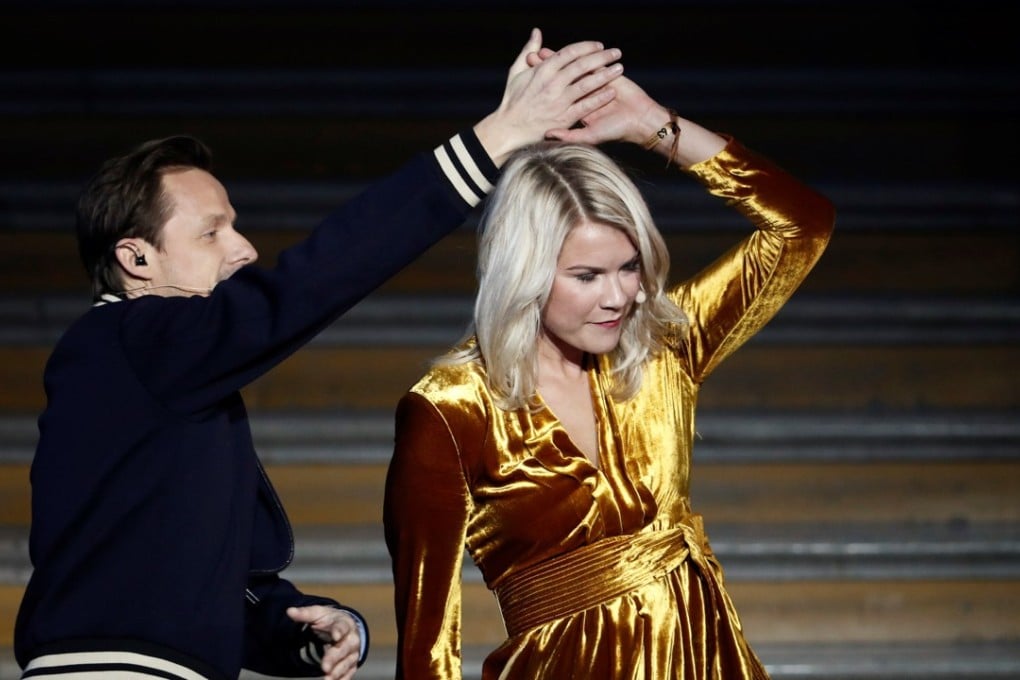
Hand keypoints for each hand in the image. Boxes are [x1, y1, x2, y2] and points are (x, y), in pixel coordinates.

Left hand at [287, 605, 360, 679]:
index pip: (342, 627)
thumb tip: (289, 611)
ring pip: (347, 662)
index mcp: (344, 624)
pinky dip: (343, 678)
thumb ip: (305, 614)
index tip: (336, 636)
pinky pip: (349, 672)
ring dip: (338, 672)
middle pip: (344, 648)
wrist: (345, 628)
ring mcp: (352, 652)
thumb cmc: (330, 620)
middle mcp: (351, 639)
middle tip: (325, 667)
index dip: (339, 631)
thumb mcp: (318, 614)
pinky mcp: (351, 663)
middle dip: (335, 658)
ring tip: (327, 679)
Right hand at [474, 28, 623, 164]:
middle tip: (616, 52)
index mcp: (542, 70)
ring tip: (620, 68)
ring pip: (587, 84)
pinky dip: (599, 98)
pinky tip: (612, 91)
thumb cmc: (512, 100)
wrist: (509, 128)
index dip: (586, 47)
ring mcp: (559, 101)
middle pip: (582, 65)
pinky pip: (586, 105)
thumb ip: (529, 50)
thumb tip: (537, 32)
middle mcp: (552, 84)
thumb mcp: (516, 71)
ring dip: (605, 75)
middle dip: (602, 57)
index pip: (569, 53)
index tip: (598, 45)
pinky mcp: (564, 117)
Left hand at [527, 48, 726, 164]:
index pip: (554, 95)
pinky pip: (590, 61)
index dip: (541, 86)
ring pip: (572, 67)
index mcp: (573, 107)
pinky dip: (581, 54)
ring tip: (543, 51)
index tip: (526, 80)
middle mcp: (580, 94)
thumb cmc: (615, 131)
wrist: (639, 121)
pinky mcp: (604, 73)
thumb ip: (568, 135)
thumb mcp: (589, 136)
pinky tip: (568, 47)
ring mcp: (592, 82)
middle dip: (545, 68)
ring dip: (558, 59)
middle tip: (530, 59)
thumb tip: (548, 134)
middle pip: (560, 78)